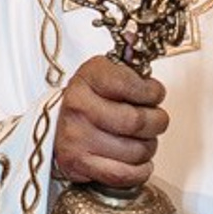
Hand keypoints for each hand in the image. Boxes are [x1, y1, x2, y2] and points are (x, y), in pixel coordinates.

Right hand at [55, 56, 167, 188]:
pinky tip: (140, 161)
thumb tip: (134, 38)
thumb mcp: (104, 73)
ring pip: (135, 150)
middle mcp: (78, 106)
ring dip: (149, 147)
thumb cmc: (89, 100)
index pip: (133, 85)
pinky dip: (140, 170)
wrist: (55, 126)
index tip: (154, 94)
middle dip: (157, 122)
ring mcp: (76, 137)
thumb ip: (125, 60)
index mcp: (87, 78)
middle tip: (156, 120)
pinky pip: (123, 174)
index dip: (153, 92)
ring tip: (143, 140)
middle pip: (138, 122)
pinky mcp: (78, 163)